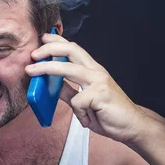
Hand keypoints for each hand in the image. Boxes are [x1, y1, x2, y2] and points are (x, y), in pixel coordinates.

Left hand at [25, 33, 147, 143]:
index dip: (57, 41)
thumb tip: (48, 84)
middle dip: (49, 49)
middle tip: (33, 54)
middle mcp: (96, 71)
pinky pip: (77, 101)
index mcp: (92, 70)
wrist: (132, 126)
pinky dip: (78, 113)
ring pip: (68, 69)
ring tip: (32, 71)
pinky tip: (87, 119)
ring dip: (47, 68)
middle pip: (71, 50)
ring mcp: (99, 81)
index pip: (73, 49)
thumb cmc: (107, 113)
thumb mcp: (83, 102)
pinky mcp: (101, 94)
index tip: (43, 38)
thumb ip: (68, 92)